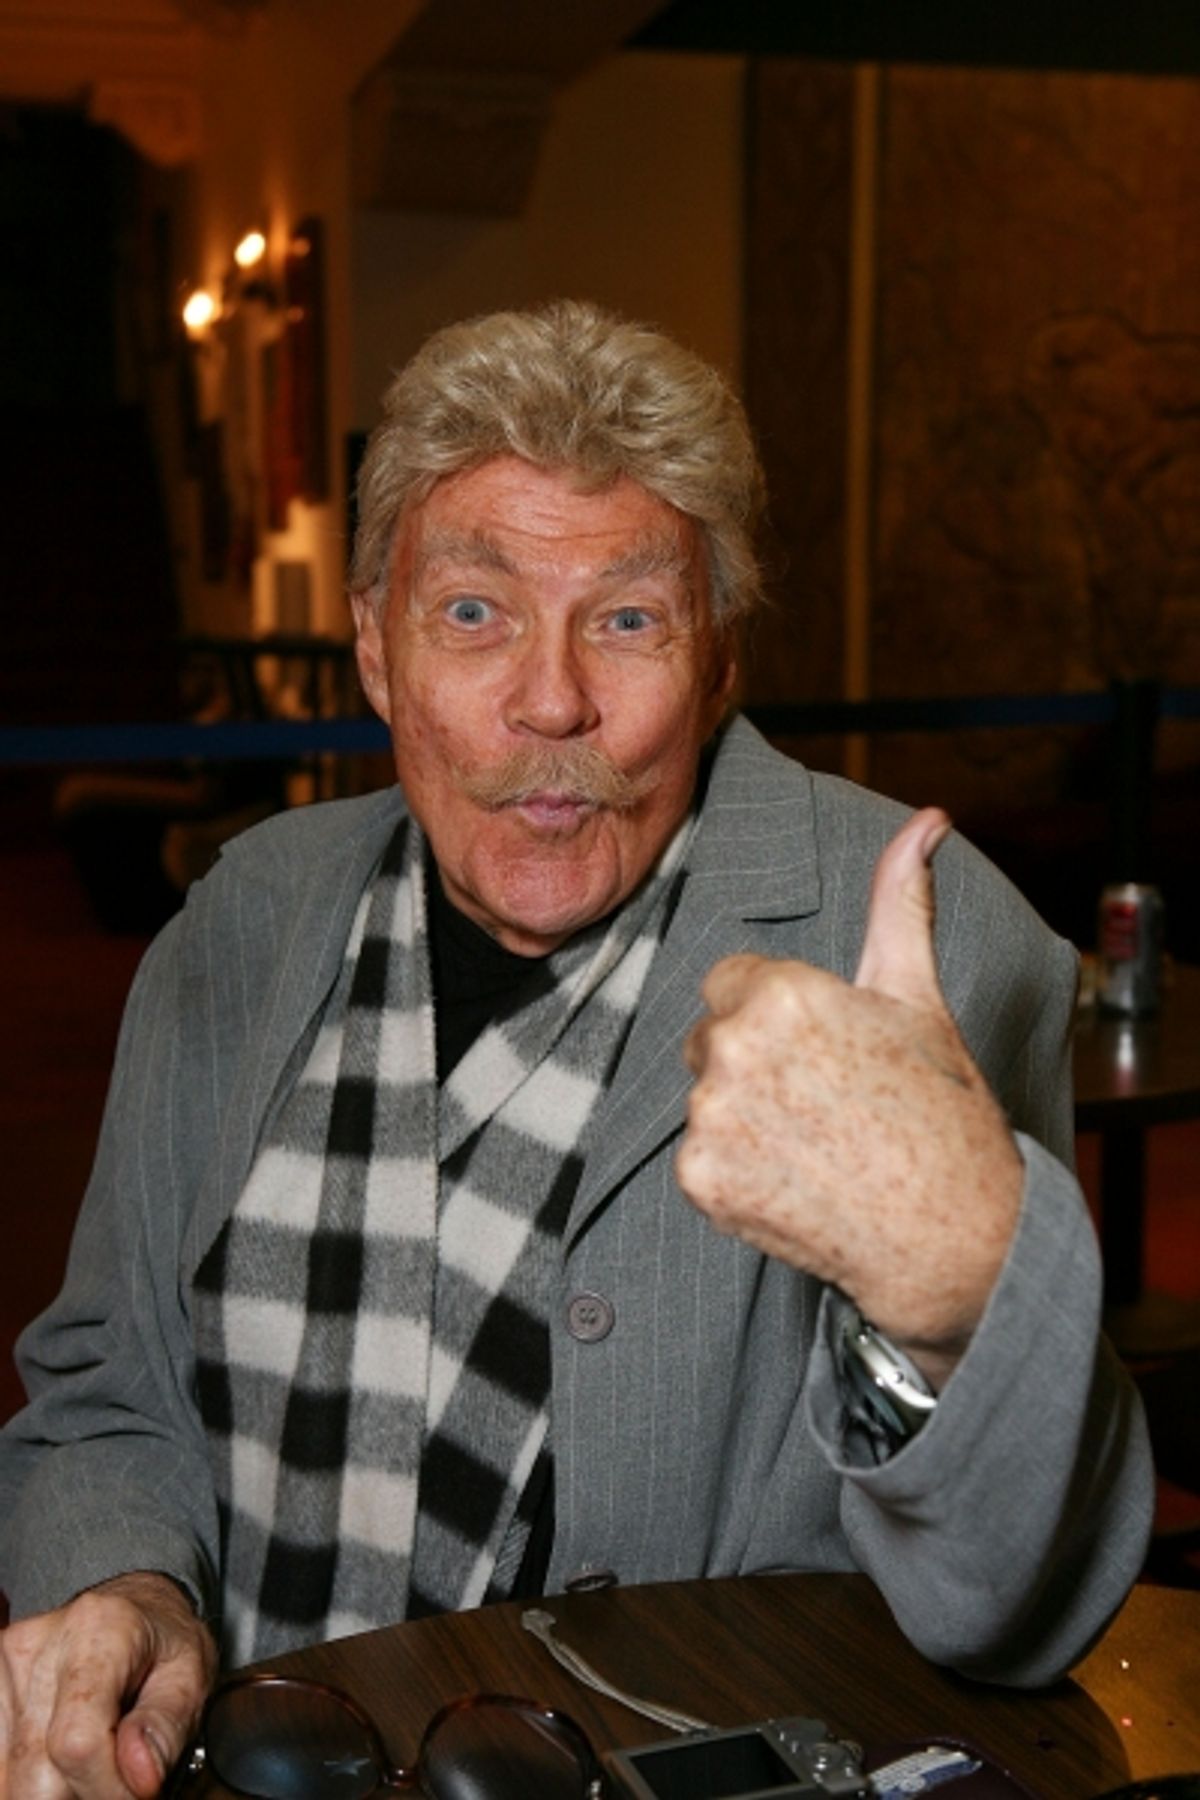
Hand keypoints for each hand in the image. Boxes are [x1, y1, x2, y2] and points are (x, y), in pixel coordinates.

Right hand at [0, 1572, 215, 1799]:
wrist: (132, 1608)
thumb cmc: (163, 1643)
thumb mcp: (191, 1678)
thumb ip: (165, 1729)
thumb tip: (141, 1779)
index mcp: (99, 1633)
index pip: (77, 1744)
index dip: (108, 1788)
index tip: (138, 1790)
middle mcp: (40, 1646)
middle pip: (36, 1775)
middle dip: (80, 1794)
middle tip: (117, 1774)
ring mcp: (5, 1669)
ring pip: (11, 1780)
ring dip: (53, 1789)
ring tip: (92, 1759)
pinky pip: (0, 1768)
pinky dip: (29, 1777)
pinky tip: (59, 1760)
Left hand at [676, 808, 1023, 1384]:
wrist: (953, 1234)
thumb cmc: (941, 1108)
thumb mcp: (918, 995)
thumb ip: (900, 900)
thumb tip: (929, 817)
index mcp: (780, 993)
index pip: (729, 981)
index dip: (777, 1014)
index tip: (824, 1049)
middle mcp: (732, 1048)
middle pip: (710, 1035)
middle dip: (753, 1059)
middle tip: (826, 1098)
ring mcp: (710, 1118)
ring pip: (703, 1095)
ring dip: (743, 1114)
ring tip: (815, 1141)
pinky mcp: (700, 1178)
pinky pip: (699, 1154)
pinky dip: (735, 1169)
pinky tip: (794, 1179)